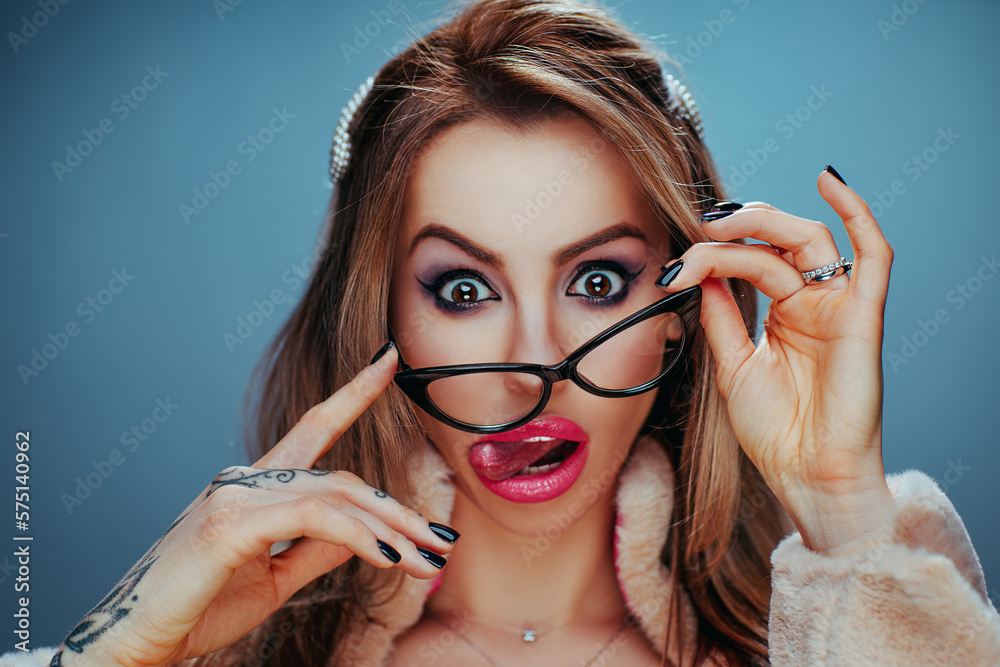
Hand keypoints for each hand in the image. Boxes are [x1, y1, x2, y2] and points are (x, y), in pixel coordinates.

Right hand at [53, 344, 457, 666]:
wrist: (137, 643)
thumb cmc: (200, 609)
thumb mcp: (275, 578)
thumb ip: (318, 549)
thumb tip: (366, 534)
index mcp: (257, 486)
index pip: (314, 426)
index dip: (354, 392)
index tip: (388, 361)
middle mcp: (246, 479)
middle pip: (343, 479)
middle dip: (399, 511)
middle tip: (444, 541)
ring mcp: (235, 496)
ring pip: (335, 496)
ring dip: (390, 530)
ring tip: (428, 560)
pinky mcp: (229, 523)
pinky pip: (310, 518)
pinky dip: (355, 535)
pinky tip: (386, 556)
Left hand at [657, 168, 895, 556]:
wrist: (805, 476)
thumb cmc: (775, 431)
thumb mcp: (732, 365)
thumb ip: (720, 316)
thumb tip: (699, 271)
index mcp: (784, 314)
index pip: (748, 262)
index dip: (709, 257)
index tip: (671, 270)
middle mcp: (813, 303)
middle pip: (777, 241)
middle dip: (735, 229)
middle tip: (700, 230)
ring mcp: (838, 307)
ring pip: (808, 240)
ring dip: (766, 222)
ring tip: (725, 223)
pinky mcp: (862, 318)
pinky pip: (873, 257)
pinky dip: (858, 215)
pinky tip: (829, 182)